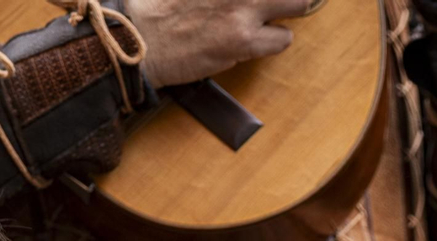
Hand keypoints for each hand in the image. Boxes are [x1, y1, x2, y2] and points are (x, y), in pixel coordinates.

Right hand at [123, 0, 311, 86]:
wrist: (137, 36)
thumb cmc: (159, 4)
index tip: (265, 1)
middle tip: (280, 1)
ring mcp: (242, 8)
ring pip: (298, 3)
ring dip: (286, 10)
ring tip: (270, 16)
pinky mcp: (243, 40)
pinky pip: (284, 38)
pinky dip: (274, 40)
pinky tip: (255, 39)